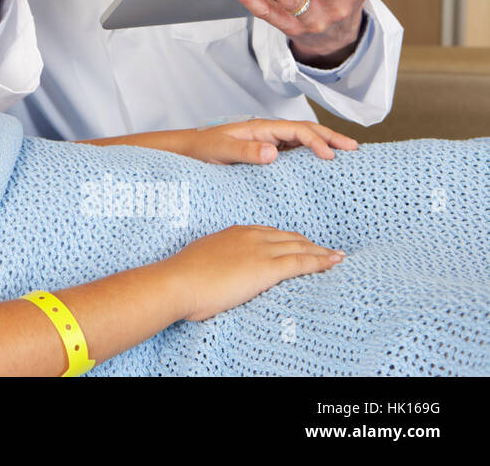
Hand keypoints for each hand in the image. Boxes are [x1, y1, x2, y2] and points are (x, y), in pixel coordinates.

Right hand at [166, 225, 345, 321]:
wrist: (178, 282)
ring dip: (320, 252)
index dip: (288, 239)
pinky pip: (301, 262)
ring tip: (336, 256)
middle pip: (289, 237)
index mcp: (234, 233)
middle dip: (309, 244)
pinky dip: (321, 261)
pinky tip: (334, 262)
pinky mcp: (266, 268)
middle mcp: (250, 236)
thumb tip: (220, 270)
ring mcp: (259, 250)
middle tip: (325, 251)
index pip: (270, 234)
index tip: (299, 245)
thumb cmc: (183, 276)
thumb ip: (217, 260)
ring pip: (299, 247)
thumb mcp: (202, 259)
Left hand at [178, 117, 358, 162]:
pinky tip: (323, 166)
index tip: (330, 156)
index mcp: (261, 128)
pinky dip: (312, 156)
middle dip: (330, 137)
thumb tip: (275, 151)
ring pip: (303, 141)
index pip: (296, 130)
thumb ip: (246, 151)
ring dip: (324, 145)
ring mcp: (269, 142)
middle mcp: (268, 133)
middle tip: (353, 149)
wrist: (188, 151)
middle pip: (306, 131)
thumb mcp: (222, 151)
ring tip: (346, 155)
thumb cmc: (203, 149)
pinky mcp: (267, 154)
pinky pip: (294, 152)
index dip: (315, 141)